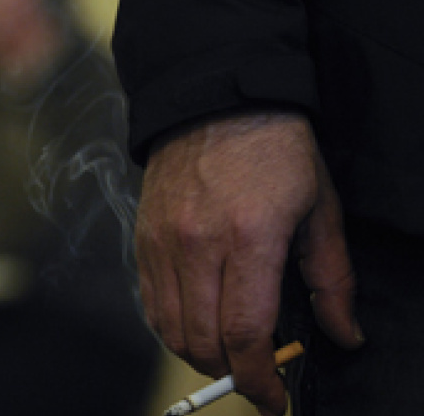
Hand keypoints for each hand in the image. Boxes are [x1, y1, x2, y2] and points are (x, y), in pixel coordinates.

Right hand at [136, 112, 362, 415]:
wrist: (214, 101)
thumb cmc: (274, 149)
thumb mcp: (320, 208)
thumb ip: (332, 279)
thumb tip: (343, 335)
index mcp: (249, 236)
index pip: (244, 331)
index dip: (258, 377)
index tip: (271, 397)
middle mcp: (196, 243)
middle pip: (202, 338)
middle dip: (230, 371)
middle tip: (255, 376)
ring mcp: (162, 241)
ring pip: (170, 327)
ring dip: (199, 354)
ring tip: (226, 353)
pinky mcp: (142, 238)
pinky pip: (150, 302)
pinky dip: (171, 327)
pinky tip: (195, 325)